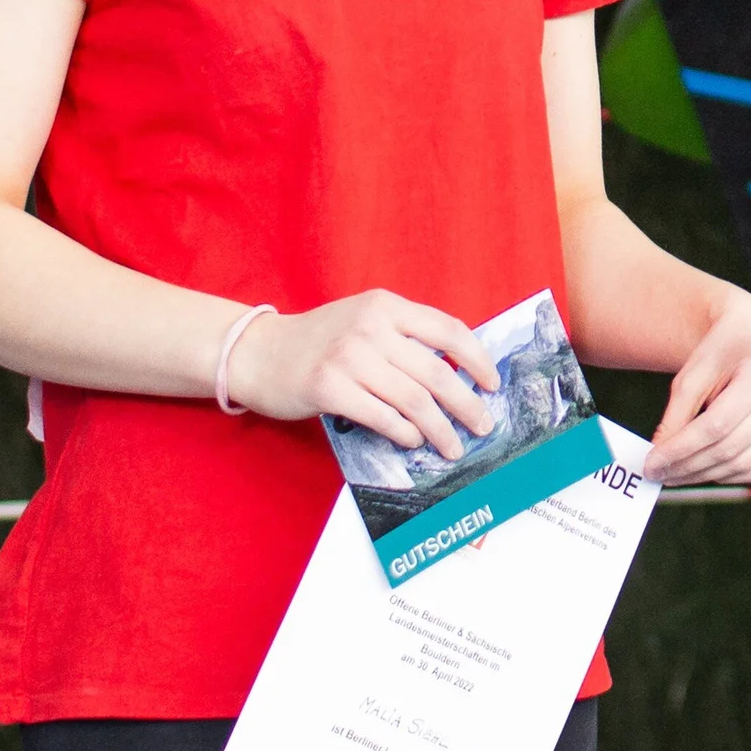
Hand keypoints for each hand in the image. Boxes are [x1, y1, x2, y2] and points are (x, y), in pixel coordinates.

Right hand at [224, 290, 500, 457]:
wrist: (258, 351)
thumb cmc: (320, 341)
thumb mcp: (365, 320)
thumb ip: (404, 337)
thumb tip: (458, 374)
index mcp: (386, 305)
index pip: (448, 330)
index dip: (476, 359)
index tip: (492, 384)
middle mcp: (371, 327)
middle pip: (436, 371)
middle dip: (465, 403)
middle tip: (482, 425)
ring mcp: (348, 356)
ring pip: (413, 399)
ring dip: (439, 428)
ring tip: (452, 445)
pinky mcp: (328, 387)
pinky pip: (382, 416)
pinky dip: (404, 432)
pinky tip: (414, 441)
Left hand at [644, 291, 750, 484]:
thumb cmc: (722, 350)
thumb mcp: (694, 371)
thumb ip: (676, 414)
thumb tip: (659, 459)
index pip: (717, 425)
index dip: (681, 449)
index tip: (650, 465)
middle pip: (730, 448)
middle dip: (688, 467)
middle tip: (656, 475)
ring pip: (744, 466)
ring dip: (704, 476)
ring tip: (674, 475)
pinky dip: (726, 475)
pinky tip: (701, 470)